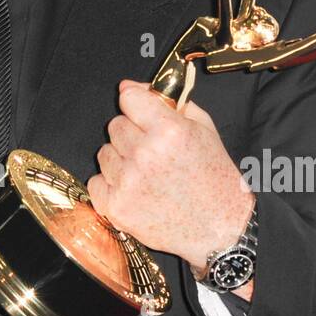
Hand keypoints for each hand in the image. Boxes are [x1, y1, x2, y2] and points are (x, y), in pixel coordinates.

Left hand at [86, 78, 253, 275]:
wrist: (219, 228)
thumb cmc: (214, 179)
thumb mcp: (203, 129)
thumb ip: (170, 103)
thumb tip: (133, 87)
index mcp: (168, 130)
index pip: (128, 97)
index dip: (135, 102)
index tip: (139, 110)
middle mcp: (145, 154)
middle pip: (115, 125)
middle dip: (132, 134)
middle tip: (153, 152)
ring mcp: (127, 182)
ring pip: (104, 152)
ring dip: (121, 160)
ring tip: (147, 175)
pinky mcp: (116, 207)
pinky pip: (96, 181)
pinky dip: (111, 186)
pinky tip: (135, 191)